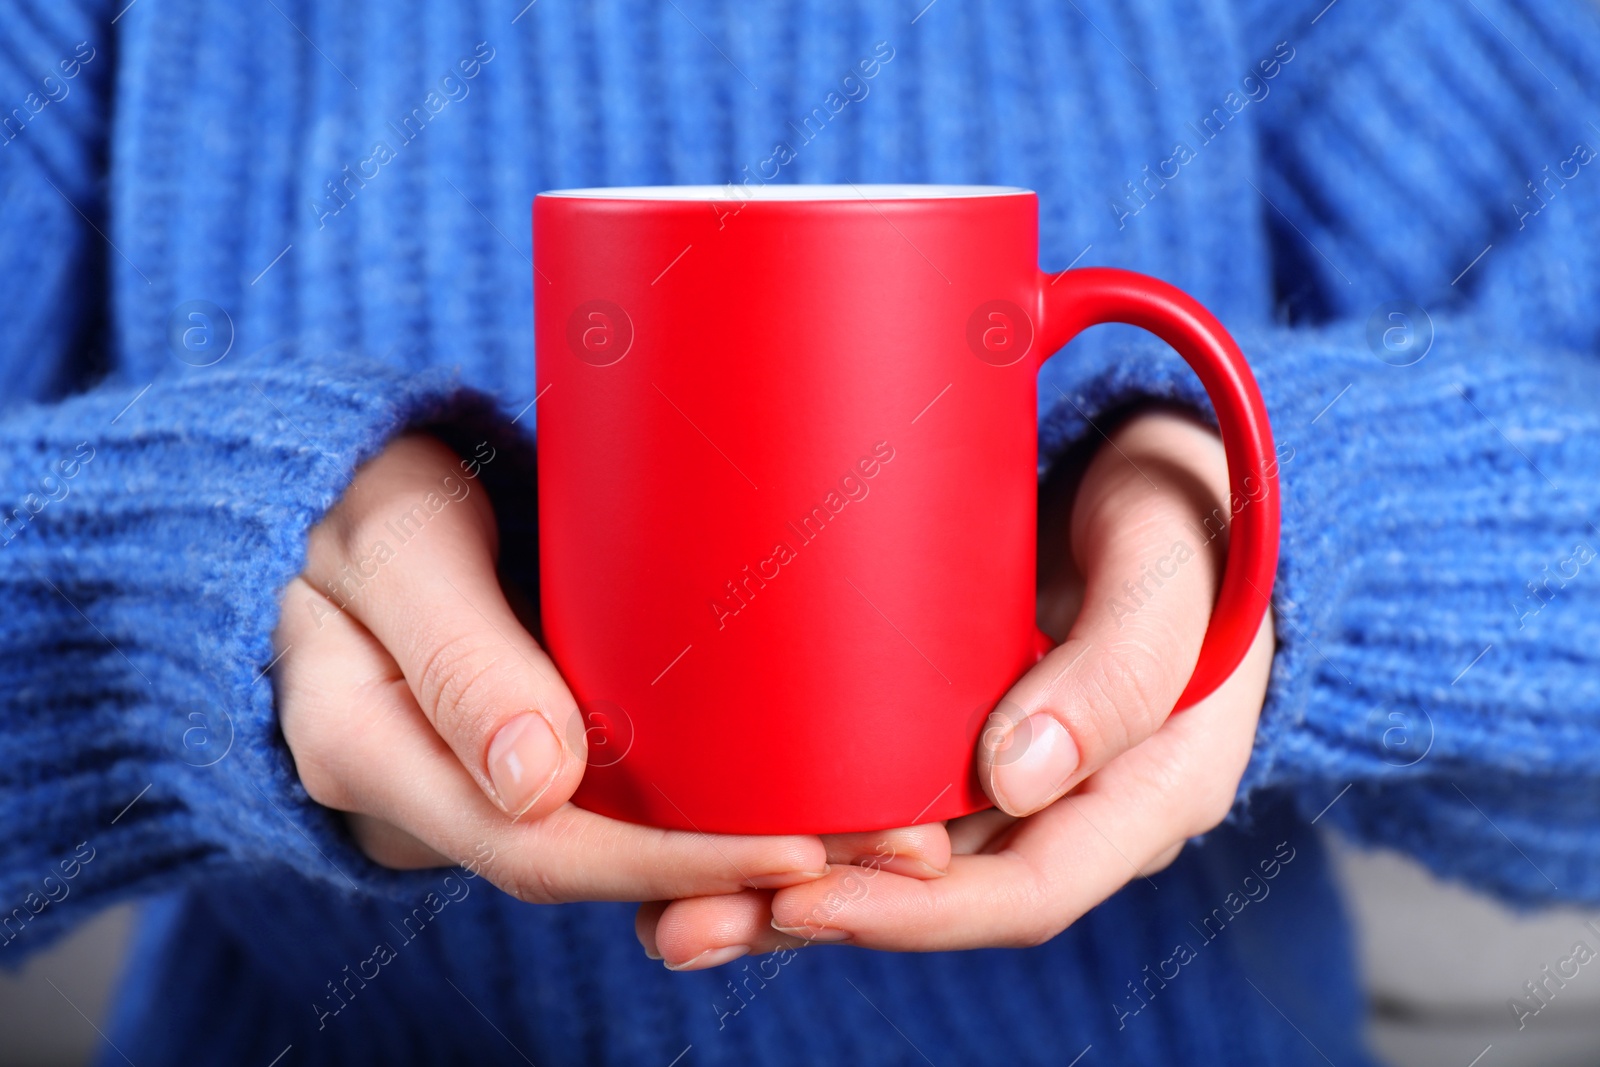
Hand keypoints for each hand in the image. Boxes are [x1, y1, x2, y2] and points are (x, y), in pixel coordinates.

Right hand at [274, 436, 950, 903]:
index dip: (673, 862)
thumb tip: (537, 783)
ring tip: (900, 836)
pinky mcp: (550, 740)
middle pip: (609, 867)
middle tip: (901, 855)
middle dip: (753, 874)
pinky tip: (831, 787)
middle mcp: (448, 792)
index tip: (800, 849)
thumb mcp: (390, 543)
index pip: (540, 847)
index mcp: (377, 755)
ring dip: (764, 850)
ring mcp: (500, 773)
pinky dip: (733, 797)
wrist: (340, 497)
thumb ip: (453, 650)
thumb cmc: (360, 498)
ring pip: (637, 839)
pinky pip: (643, 788)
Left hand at [636, 410, 1272, 961]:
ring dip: (786, 894)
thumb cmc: (1183, 518)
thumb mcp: (1169, 576)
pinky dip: (802, 827)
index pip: (1025, 892)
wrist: (1173, 486)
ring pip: (899, 866)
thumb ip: (1115, 672)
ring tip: (671, 914)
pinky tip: (708, 838)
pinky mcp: (962, 741)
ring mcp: (1014, 783)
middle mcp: (1070, 814)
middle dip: (814, 917)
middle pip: (940, 900)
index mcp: (1146, 797)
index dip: (912, 914)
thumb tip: (1016, 778)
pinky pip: (885, 801)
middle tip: (690, 926)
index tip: (804, 903)